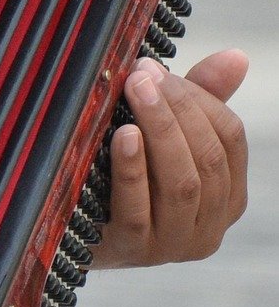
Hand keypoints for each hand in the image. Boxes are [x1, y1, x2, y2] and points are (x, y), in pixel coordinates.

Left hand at [93, 49, 248, 267]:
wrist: (69, 231)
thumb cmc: (123, 175)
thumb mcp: (161, 136)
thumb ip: (199, 99)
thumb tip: (237, 56)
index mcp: (227, 195)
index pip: (230, 138)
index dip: (198, 99)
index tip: (157, 68)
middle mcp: (209, 225)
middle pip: (207, 159)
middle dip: (176, 109)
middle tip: (141, 74)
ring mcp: (172, 243)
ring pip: (181, 183)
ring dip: (160, 131)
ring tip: (136, 93)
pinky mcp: (133, 250)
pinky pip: (138, 208)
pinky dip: (133, 169)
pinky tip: (123, 136)